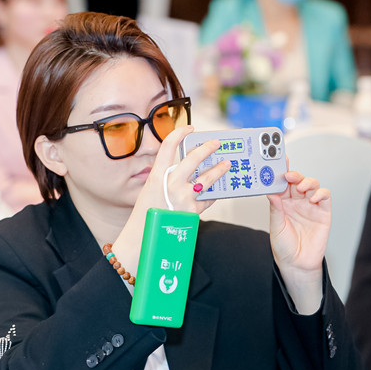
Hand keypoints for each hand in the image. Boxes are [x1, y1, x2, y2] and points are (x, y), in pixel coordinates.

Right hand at [111, 126, 229, 282]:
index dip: (179, 134)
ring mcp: (183, 198)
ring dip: (219, 170)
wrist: (143, 241)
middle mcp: (170, 185)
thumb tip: (187, 171)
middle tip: (215, 142)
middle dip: (207, 148)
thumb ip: (165, 181)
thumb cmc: (145, 217)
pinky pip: (208, 200)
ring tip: (228, 164)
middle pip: (193, 159)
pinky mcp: (193, 212)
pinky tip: (218, 191)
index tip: (189, 128)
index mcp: (156, 177)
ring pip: (207, 179)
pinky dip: (213, 195)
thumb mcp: (150, 193)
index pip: (167, 147)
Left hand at [267, 168, 330, 313]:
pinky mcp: (323, 213)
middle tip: (289, 175)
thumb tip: (271, 192)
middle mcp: (297, 202)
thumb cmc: (284, 247)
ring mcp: (310, 206)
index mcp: (283, 203)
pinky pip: (324, 197)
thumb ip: (275, 210)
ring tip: (301, 188)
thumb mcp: (276, 227)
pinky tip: (312, 199)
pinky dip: (320, 193)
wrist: (297, 264)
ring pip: (312, 185)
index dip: (281, 171)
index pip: (282, 183)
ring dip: (307, 182)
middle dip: (294, 174)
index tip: (278, 161)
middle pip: (297, 181)